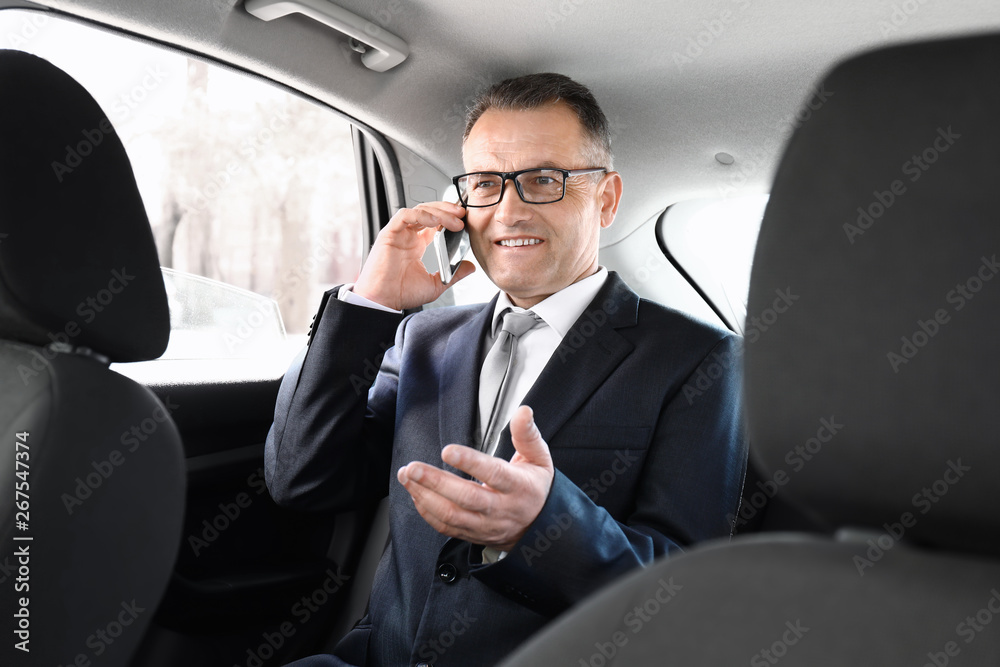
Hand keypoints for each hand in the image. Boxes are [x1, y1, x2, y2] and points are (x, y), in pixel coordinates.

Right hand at [353, 201, 475, 310]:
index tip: (464, 221)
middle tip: (462, 214)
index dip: (449, 218)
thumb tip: (471, 267)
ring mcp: (398, 233)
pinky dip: (421, 214)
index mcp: (417, 245)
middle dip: (447, 209)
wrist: (382, 301)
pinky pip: (405, 215)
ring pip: (419, 210)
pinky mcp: (389, 233)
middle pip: (428, 212)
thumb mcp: (436, 284)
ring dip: (438, 211)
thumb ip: (454, 274)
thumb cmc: (401, 293)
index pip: (434, 223)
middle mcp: (408, 236)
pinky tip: (436, 221)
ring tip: (455, 219)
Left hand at [396, 405, 554, 551]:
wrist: (539, 527)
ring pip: (452, 515)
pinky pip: (446, 527)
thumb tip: (523, 411)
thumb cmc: (535, 487)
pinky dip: (426, 511)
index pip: (494, 474)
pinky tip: (415, 493)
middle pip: (466, 498)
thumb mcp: (539, 458)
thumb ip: (527, 434)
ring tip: (407, 476)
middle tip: (413, 467)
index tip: (447, 450)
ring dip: (425, 496)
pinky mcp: (473, 534)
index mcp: (519, 487)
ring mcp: (486, 525)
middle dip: (436, 482)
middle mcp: (501, 509)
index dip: (470, 463)